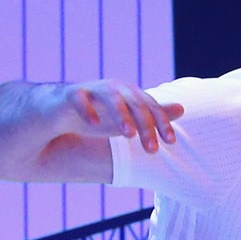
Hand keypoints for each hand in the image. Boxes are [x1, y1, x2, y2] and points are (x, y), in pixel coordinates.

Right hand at [55, 80, 183, 152]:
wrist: (58, 110)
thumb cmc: (98, 114)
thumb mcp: (129, 118)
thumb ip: (153, 114)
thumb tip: (183, 108)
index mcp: (129, 94)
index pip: (150, 107)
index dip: (162, 123)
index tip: (170, 143)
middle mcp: (113, 89)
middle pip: (134, 102)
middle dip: (145, 125)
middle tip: (152, 150)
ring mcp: (90, 89)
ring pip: (110, 96)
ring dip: (121, 114)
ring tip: (129, 135)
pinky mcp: (68, 94)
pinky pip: (78, 97)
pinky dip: (86, 109)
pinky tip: (93, 124)